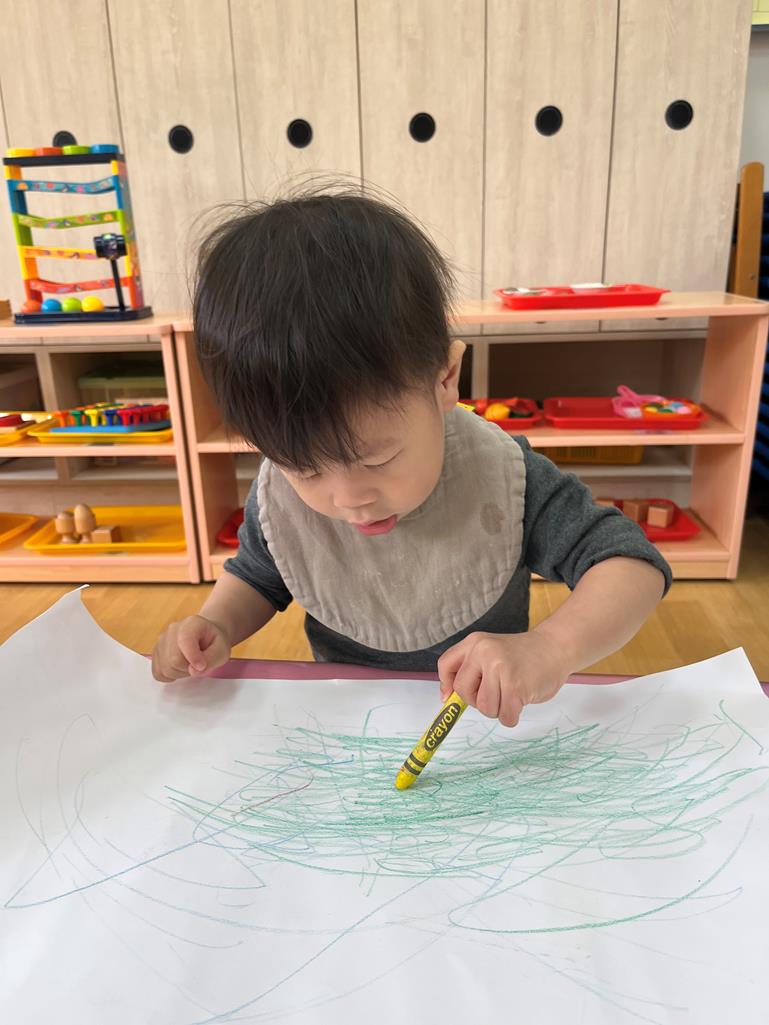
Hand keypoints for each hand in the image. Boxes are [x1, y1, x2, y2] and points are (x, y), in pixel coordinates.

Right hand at [151, 615, 231, 682]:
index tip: (202, 666)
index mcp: (192, 623)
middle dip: (188, 668)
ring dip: (180, 673)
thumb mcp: (222, 650)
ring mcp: (161, 640)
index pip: (185, 642)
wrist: (206, 635)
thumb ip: (212, 659)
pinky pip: (158, 673)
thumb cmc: (214, 642)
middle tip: (199, 664)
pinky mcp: (156, 652)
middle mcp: (172, 629)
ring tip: (190, 664)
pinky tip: (179, 668)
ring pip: (165, 668)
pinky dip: (169, 675)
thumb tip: (193, 671)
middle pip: (173, 660)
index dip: (193, 658)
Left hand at [437, 630, 570, 726]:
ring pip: (484, 708)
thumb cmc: (524, 655)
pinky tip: (522, 700)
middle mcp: (484, 652)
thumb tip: (448, 698)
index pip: (446, 665)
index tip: (450, 697)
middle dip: (477, 700)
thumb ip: (472, 669)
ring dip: (498, 709)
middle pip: (463, 692)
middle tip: (495, 693)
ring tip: (512, 693)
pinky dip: (512, 716)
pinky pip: (504, 716)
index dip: (446, 685)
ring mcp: (500, 669)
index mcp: (475, 642)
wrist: (556, 647)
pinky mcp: (515, 687)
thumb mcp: (492, 651)